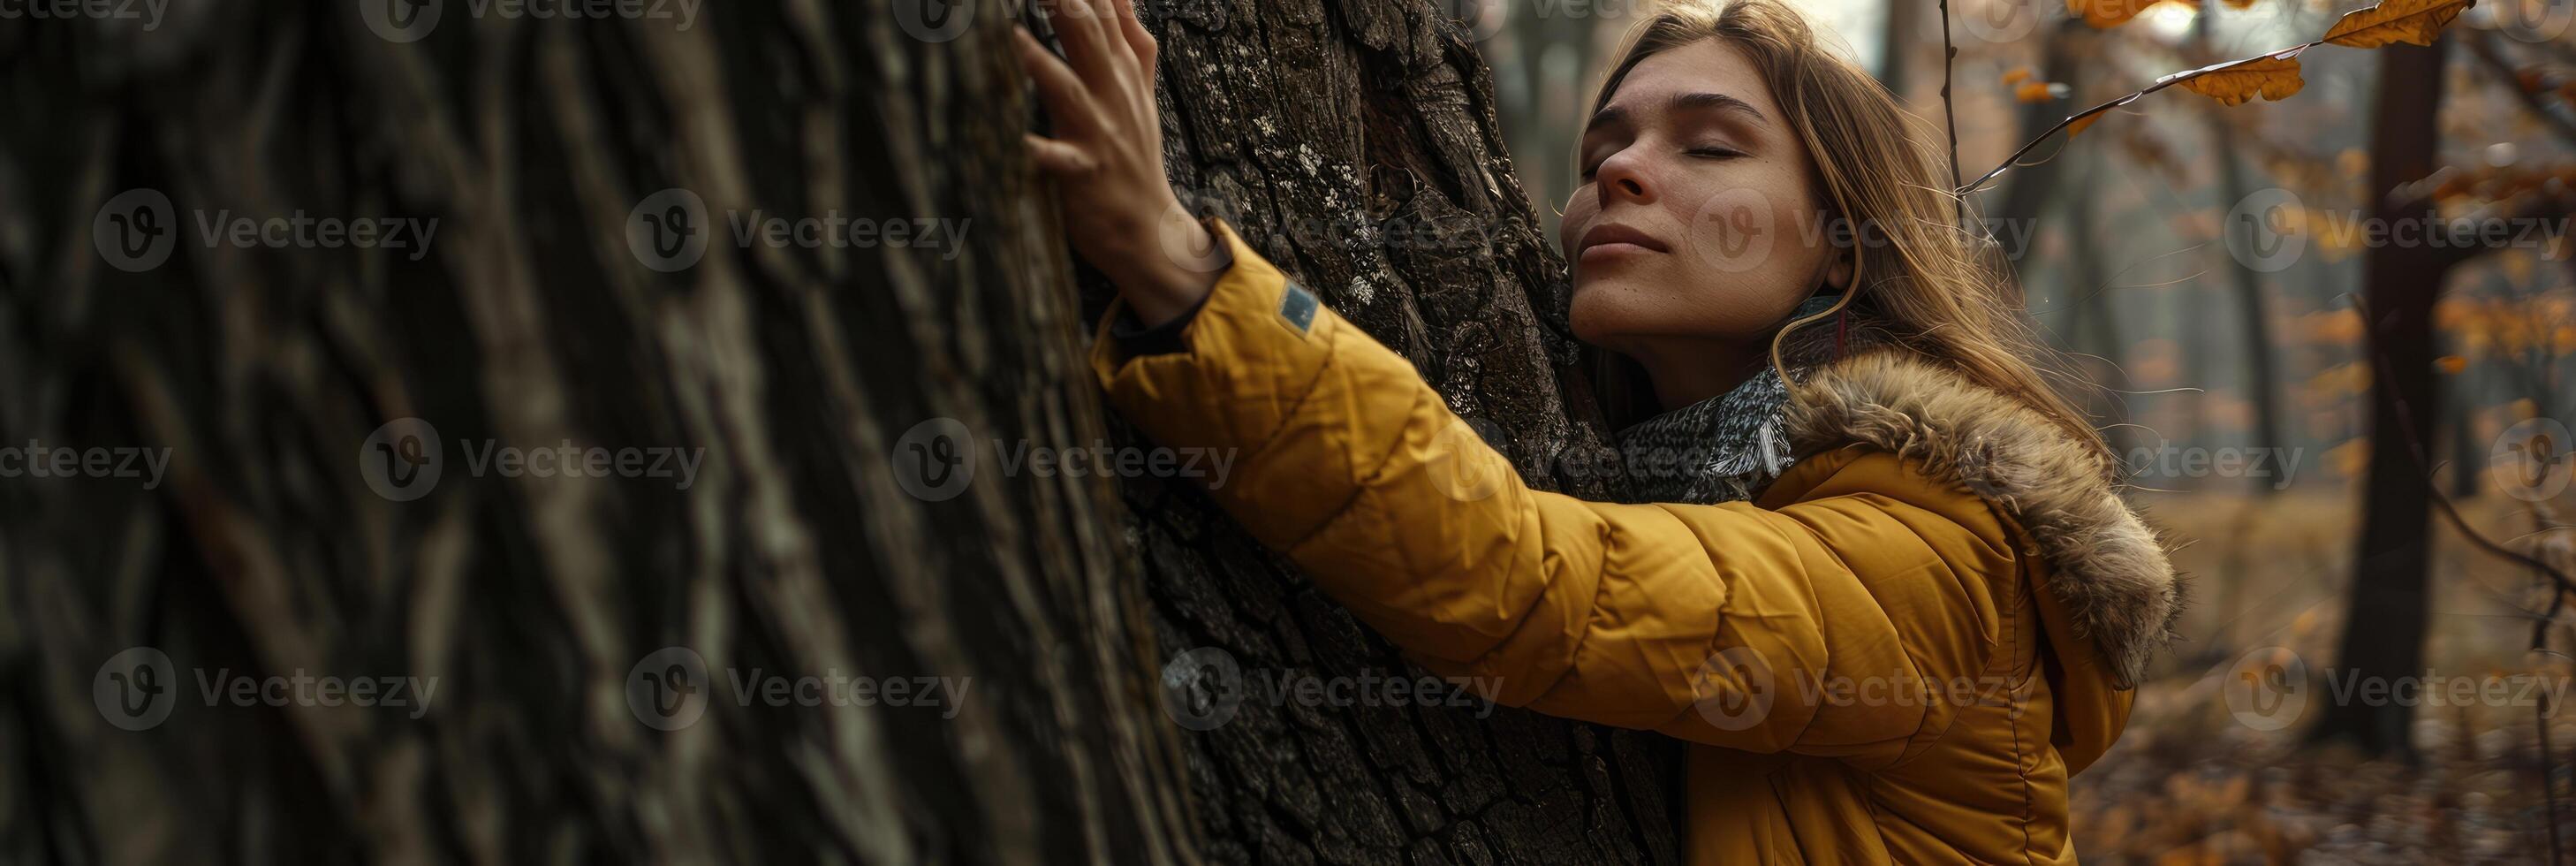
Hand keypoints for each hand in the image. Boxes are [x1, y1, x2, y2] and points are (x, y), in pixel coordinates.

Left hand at [1019, 0, 1219, 326]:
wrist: (1148, 225)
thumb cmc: (1135, 153)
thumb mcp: (1140, 89)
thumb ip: (1132, 39)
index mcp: (1123, 70)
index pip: (1105, 10)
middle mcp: (1112, 94)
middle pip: (1089, 36)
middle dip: (1065, 4)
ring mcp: (1098, 133)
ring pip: (1069, 90)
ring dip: (1042, 65)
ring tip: (1014, 37)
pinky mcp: (1082, 172)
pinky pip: (1057, 161)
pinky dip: (1037, 153)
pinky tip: (1018, 141)